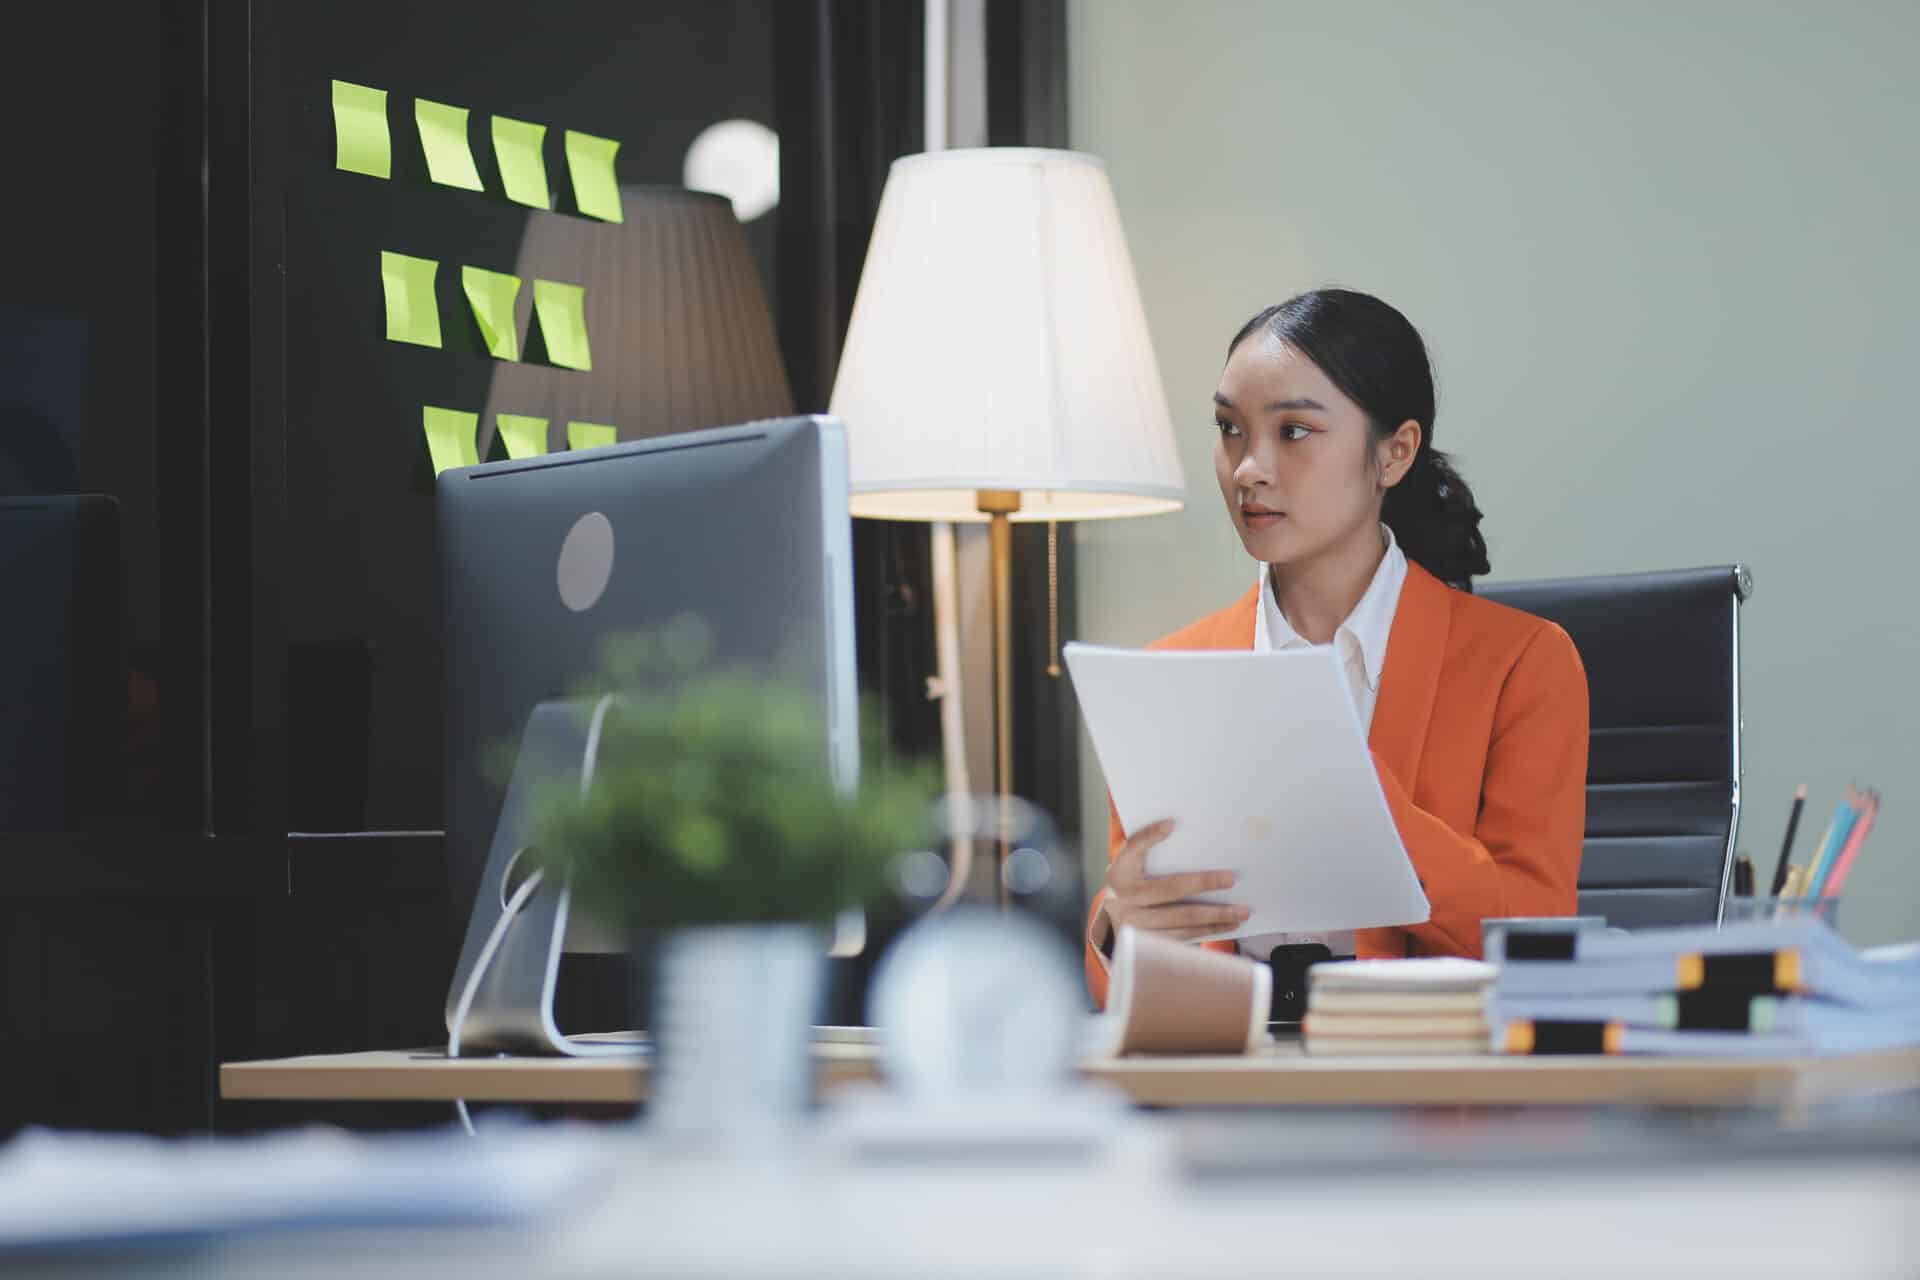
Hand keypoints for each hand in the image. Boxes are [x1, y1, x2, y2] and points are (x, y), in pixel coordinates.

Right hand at [1103, 819, 1248, 942]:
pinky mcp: (1147, 946)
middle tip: (1231, 879)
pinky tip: (1226, 925)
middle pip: (1169, 889)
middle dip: (1203, 883)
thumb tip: (1178, 831)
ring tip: (1240, 912)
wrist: (1112, 923)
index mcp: (1118, 872)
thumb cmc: (1132, 885)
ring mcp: (1134, 925)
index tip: (1170, 824)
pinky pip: (1183, 938)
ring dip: (1215, 915)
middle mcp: (1122, 899)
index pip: (1133, 849)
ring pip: (1181, 919)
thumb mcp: (1132, 868)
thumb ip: (1148, 851)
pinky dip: (1207, 931)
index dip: (1149, 836)